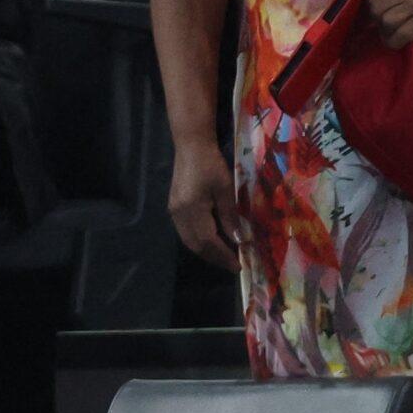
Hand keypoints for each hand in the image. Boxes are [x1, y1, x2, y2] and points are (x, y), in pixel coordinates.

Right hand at [167, 138, 242, 269]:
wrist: (191, 147)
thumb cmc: (211, 165)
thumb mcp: (226, 190)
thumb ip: (230, 216)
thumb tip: (237, 240)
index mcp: (192, 210)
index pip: (208, 241)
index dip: (223, 255)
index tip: (238, 265)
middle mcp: (179, 215)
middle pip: (196, 245)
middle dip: (214, 258)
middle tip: (233, 265)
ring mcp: (174, 212)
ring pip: (189, 241)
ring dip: (206, 252)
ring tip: (224, 257)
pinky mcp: (174, 208)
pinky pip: (186, 232)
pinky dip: (199, 242)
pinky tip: (212, 242)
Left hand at [362, 0, 412, 47]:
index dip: (374, 7)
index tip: (386, 9)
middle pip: (377, 9)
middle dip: (380, 20)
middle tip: (391, 22)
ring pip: (386, 22)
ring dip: (388, 32)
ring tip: (397, 30)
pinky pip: (398, 35)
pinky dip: (396, 41)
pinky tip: (402, 39)